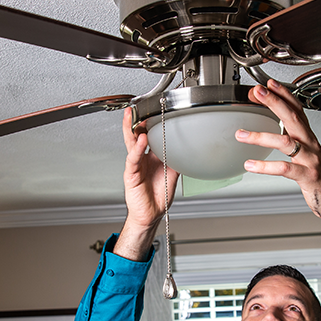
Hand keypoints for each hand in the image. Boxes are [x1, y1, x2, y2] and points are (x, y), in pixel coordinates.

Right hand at [116, 106, 179, 260]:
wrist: (152, 213)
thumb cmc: (159, 195)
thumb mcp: (173, 173)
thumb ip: (177, 159)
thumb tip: (189, 149)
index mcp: (151, 156)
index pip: (149, 135)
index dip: (149, 123)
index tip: (153, 110)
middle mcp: (141, 158)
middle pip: (136, 135)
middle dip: (135, 121)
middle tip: (137, 107)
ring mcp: (135, 165)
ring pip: (131, 144)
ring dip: (131, 129)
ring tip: (133, 117)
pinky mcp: (131, 174)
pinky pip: (133, 159)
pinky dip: (137, 150)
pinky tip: (141, 141)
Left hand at [236, 80, 320, 229]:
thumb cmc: (317, 176)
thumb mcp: (305, 154)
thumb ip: (289, 139)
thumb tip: (267, 128)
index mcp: (309, 137)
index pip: (298, 109)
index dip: (285, 95)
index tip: (269, 84)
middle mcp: (311, 144)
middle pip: (293, 118)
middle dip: (274, 102)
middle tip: (258, 92)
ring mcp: (310, 159)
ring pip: (286, 142)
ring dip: (261, 136)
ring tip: (241, 135)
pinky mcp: (307, 176)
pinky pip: (285, 168)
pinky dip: (266, 166)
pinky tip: (251, 165)